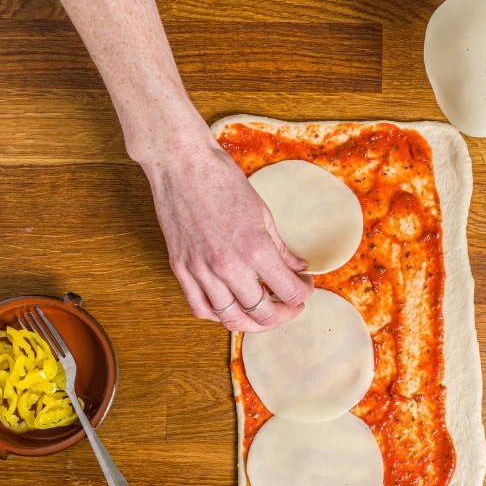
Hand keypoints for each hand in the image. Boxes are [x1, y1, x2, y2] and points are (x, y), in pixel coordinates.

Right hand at [140, 109, 314, 331]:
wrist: (181, 163)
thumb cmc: (222, 179)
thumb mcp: (262, 212)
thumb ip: (280, 247)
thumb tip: (296, 268)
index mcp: (255, 249)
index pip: (289, 291)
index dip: (303, 294)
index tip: (304, 287)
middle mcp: (228, 266)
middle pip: (264, 314)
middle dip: (284, 314)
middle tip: (290, 304)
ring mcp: (202, 271)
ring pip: (233, 319)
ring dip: (254, 322)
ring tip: (263, 312)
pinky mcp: (182, 269)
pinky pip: (201, 309)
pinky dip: (219, 316)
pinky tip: (231, 308)